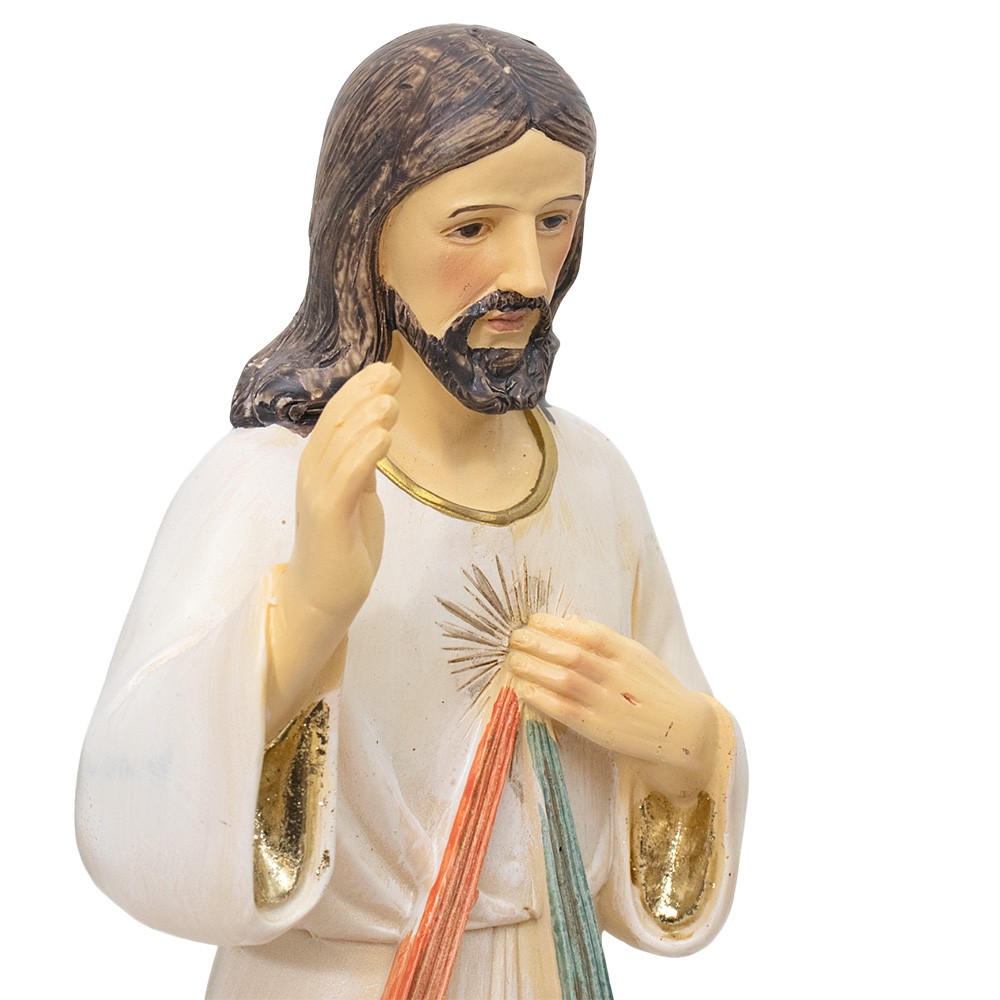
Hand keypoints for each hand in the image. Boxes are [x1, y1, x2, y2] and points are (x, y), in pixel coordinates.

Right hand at [267, 362, 399, 733]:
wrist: (326, 595)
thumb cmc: (345, 544)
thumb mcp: (359, 495)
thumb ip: (362, 465)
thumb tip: (376, 433)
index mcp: (321, 465)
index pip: (337, 418)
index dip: (359, 391)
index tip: (387, 371)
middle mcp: (312, 474)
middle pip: (335, 423)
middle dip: (363, 395)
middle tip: (391, 374)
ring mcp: (317, 495)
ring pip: (339, 447)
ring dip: (364, 420)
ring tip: (390, 401)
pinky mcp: (327, 518)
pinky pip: (345, 479)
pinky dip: (363, 454)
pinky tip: (384, 437)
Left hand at [508, 614, 720, 799]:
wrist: (681, 733)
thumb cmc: (655, 690)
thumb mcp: (639, 656)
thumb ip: (607, 639)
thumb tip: (572, 620)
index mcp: (627, 654)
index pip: (588, 632)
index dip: (557, 625)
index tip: (535, 620)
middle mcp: (616, 677)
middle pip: (571, 654)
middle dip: (539, 643)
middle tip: (516, 637)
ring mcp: (607, 703)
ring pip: (564, 680)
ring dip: (534, 667)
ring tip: (514, 659)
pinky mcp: (598, 728)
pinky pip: (563, 710)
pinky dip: (540, 697)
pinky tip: (523, 688)